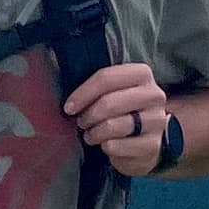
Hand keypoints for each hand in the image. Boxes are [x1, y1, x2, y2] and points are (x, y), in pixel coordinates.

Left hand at [63, 61, 169, 177]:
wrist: (144, 142)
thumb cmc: (121, 112)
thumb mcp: (112, 92)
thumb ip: (92, 81)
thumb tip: (53, 61)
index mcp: (141, 74)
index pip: (106, 77)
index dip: (83, 93)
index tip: (69, 107)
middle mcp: (153, 95)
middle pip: (109, 102)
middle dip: (87, 115)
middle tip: (81, 122)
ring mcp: (156, 121)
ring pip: (112, 126)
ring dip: (94, 133)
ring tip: (91, 134)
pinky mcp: (152, 145)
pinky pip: (116, 146)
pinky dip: (105, 147)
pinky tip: (105, 145)